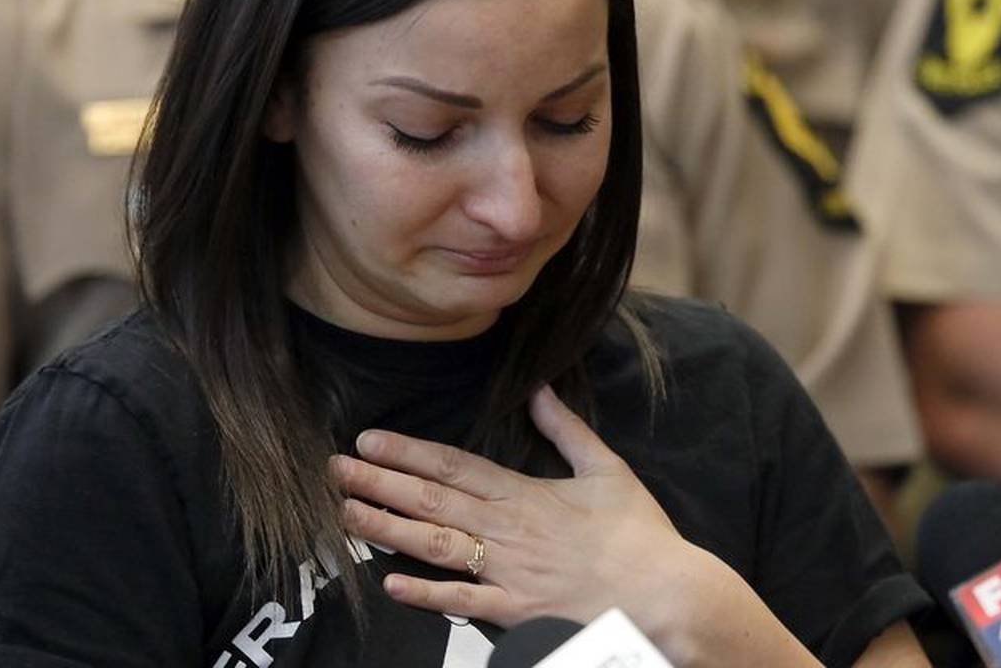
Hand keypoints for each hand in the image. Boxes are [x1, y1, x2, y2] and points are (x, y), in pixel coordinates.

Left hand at [331, 385, 713, 634]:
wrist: (666, 595)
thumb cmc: (638, 536)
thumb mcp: (606, 469)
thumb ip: (567, 429)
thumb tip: (540, 390)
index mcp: (526, 492)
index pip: (454, 465)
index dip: (408, 452)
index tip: (370, 441)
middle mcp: (508, 528)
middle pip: (432, 499)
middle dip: (379, 483)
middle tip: (335, 470)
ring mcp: (509, 571)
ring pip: (435, 545)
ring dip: (387, 528)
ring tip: (347, 515)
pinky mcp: (516, 611)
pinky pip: (462, 602)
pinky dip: (425, 592)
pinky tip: (389, 582)